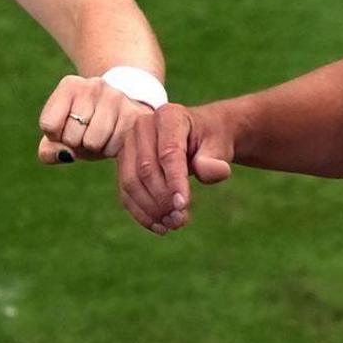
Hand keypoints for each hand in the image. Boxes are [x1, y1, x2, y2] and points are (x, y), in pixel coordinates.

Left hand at [34, 72, 154, 167]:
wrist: (124, 108)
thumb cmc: (86, 125)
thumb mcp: (62, 134)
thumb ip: (49, 150)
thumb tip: (66, 155)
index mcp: (70, 85)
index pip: (49, 125)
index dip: (56, 136)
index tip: (66, 127)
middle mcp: (93, 86)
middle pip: (71, 137)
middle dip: (76, 143)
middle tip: (87, 132)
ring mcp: (116, 98)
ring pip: (92, 143)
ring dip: (94, 148)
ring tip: (101, 135)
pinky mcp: (134, 115)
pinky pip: (112, 148)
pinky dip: (110, 150)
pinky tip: (114, 137)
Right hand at [114, 100, 236, 233]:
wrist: (199, 137)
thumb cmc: (210, 141)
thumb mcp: (219, 146)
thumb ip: (215, 159)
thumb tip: (215, 170)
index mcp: (169, 116)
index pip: (168, 153)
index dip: (175, 181)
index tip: (183, 206)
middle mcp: (142, 126)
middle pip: (146, 169)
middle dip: (162, 200)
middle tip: (180, 220)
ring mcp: (128, 144)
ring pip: (131, 183)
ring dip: (151, 210)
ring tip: (172, 225)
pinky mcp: (123, 163)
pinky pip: (126, 192)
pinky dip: (141, 213)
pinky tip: (159, 226)